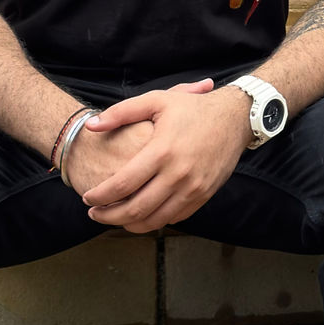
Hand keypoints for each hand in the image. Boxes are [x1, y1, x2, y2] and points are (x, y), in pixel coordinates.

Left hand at [75, 85, 251, 233]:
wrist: (236, 117)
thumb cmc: (194, 108)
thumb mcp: (157, 100)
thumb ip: (121, 112)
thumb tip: (90, 126)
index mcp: (162, 151)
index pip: (122, 185)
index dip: (100, 196)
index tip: (87, 197)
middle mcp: (178, 174)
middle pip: (135, 209)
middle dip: (108, 216)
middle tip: (94, 213)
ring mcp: (193, 188)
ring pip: (155, 220)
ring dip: (129, 224)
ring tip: (114, 218)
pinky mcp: (204, 195)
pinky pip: (175, 218)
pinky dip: (154, 221)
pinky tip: (141, 214)